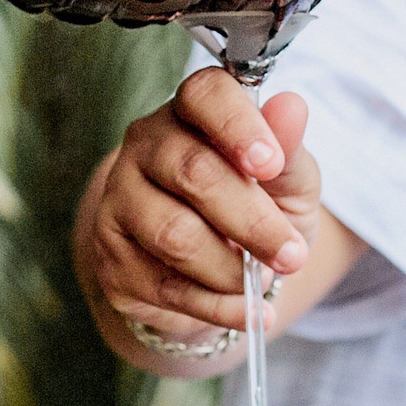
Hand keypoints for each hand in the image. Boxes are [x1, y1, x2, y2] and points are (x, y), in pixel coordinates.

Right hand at [74, 67, 323, 364]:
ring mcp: (120, 199)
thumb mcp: (287, 180)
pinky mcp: (112, 256)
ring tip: (264, 280)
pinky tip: (246, 310)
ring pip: (173, 234)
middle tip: (293, 255)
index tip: (270, 165)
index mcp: (193, 110)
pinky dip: (215, 305)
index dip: (238, 126)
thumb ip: (288, 149)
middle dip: (251, 221)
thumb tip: (293, 106)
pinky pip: (164, 286)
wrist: (215, 265)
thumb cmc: (257, 203)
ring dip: (230, 269)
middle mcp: (147, 145)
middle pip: (192, 172)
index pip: (204, 95)